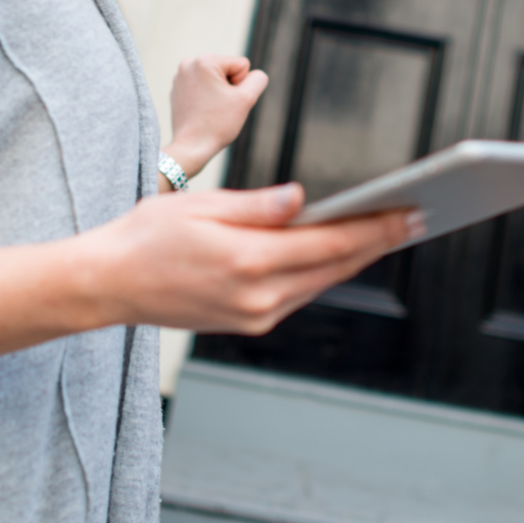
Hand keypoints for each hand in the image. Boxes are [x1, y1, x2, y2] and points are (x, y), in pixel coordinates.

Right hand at [84, 183, 416, 333]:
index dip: (377, 228)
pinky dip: (323, 272)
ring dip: (355, 258)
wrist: (108, 285)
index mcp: (249, 261)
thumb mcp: (202, 205)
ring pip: (321, 283)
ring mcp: (255, 315)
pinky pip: (299, 294)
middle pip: (336, 267)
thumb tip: (304, 200)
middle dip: (378, 242)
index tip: (410, 212)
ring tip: (386, 232)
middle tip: (416, 218)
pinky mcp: (248, 322)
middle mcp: (259, 296)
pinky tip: (339, 252)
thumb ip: (258, 206)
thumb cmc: (147, 236)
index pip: (331, 243)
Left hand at [164, 54, 267, 180]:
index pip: (242, 65)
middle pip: (228, 70)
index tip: (227, 101)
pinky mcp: (177, 89)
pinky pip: (203, 87)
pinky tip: (201, 111)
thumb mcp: (246, 99)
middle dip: (229, 88)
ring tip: (209, 109)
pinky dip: (206, 97)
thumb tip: (256, 74)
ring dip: (218, 92)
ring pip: (216, 79)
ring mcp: (180, 76)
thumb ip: (258, 80)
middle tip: (218, 107)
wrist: (191, 147)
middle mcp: (189, 63)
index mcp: (205, 61)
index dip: (241, 86)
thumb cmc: (217, 125)